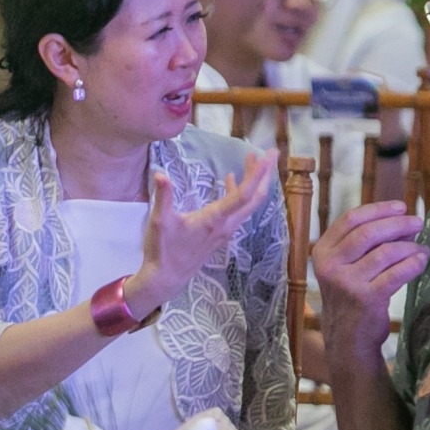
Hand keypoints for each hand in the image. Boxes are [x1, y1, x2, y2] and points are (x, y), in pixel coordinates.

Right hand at [125, 149, 278, 318]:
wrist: (167, 277)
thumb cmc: (163, 250)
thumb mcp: (159, 221)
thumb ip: (163, 196)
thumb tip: (160, 174)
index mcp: (214, 219)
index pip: (243, 194)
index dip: (258, 174)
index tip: (268, 155)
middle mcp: (226, 225)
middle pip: (255, 198)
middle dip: (265, 174)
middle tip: (271, 152)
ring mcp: (226, 230)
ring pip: (249, 204)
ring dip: (254, 182)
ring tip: (252, 159)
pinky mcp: (222, 233)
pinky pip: (239, 209)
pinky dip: (240, 192)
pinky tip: (231, 179)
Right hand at [313, 198, 427, 365]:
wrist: (347, 337)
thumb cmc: (351, 295)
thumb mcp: (346, 266)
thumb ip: (365, 243)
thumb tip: (403, 221)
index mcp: (323, 252)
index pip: (350, 220)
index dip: (378, 209)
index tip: (401, 207)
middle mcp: (330, 266)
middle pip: (368, 232)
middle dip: (398, 224)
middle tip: (418, 223)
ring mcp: (347, 283)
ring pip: (385, 252)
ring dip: (410, 247)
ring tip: (422, 248)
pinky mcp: (366, 298)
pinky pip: (396, 274)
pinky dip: (413, 264)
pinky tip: (421, 261)